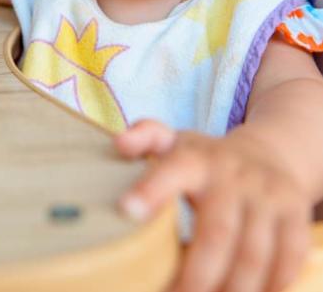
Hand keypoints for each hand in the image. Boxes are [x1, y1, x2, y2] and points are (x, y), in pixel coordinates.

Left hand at [115, 120, 310, 291]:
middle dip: (195, 276)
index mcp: (197, 159)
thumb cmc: (208, 158)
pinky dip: (269, 287)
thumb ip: (145, 138)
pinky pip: (287, 260)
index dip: (152, 191)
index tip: (126, 211)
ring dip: (231, 291)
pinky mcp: (294, 214)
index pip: (173, 170)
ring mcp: (268, 194)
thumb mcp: (175, 142)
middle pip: (216, 233)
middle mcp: (234, 174)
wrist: (269, 152)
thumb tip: (119, 143)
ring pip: (253, 255)